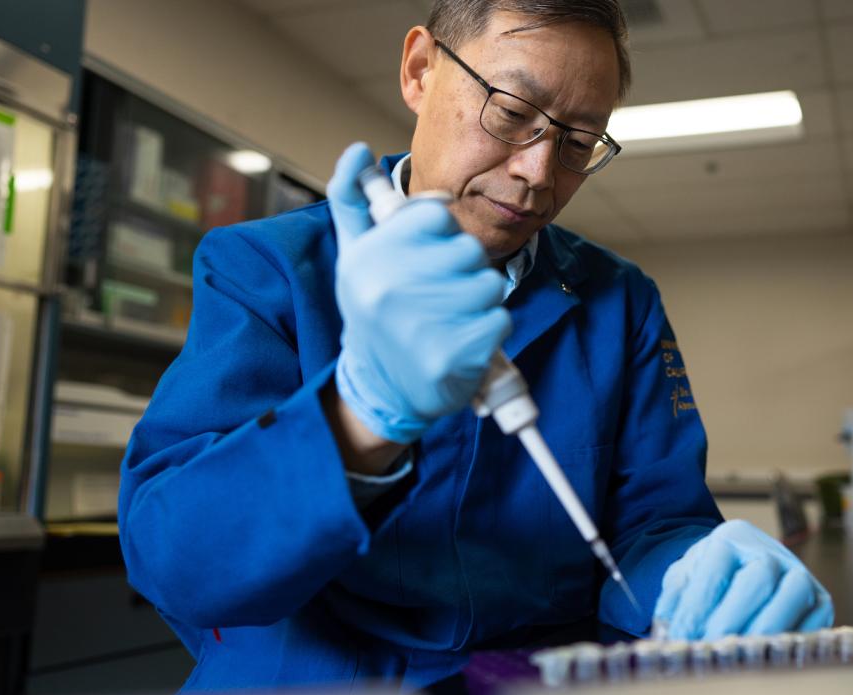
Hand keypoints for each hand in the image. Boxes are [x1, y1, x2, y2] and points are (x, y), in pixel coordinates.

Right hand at [328, 143, 510, 443]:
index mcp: (368, 257)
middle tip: (441, 293)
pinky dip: (490, 331)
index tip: (430, 255)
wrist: (381, 388)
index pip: (439, 214)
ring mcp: (421, 326)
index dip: (443, 234)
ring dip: (480, 301)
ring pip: (489, 284)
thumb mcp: (354, 253)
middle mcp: (389, 289)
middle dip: (464, 269)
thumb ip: (351, 199)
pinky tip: (462, 341)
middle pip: (469, 249)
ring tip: (451, 318)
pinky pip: (500, 320)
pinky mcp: (452, 357)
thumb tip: (356, 149)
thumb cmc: (374, 311)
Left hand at [652, 520, 832, 639]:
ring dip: (766, 629)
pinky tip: (770, 658)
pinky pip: (817, 619)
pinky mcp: (820, 599)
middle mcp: (771, 550)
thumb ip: (674, 596)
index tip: (682, 635)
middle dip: (732, 619)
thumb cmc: (712, 575)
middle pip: (758, 579)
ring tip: (741, 656)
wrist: (744, 569)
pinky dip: (795, 640)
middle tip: (710, 648)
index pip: (715, 569)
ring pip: (794, 595)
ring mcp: (800, 573)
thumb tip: (667, 629)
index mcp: (733, 537)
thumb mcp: (685, 575)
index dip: (698, 606)